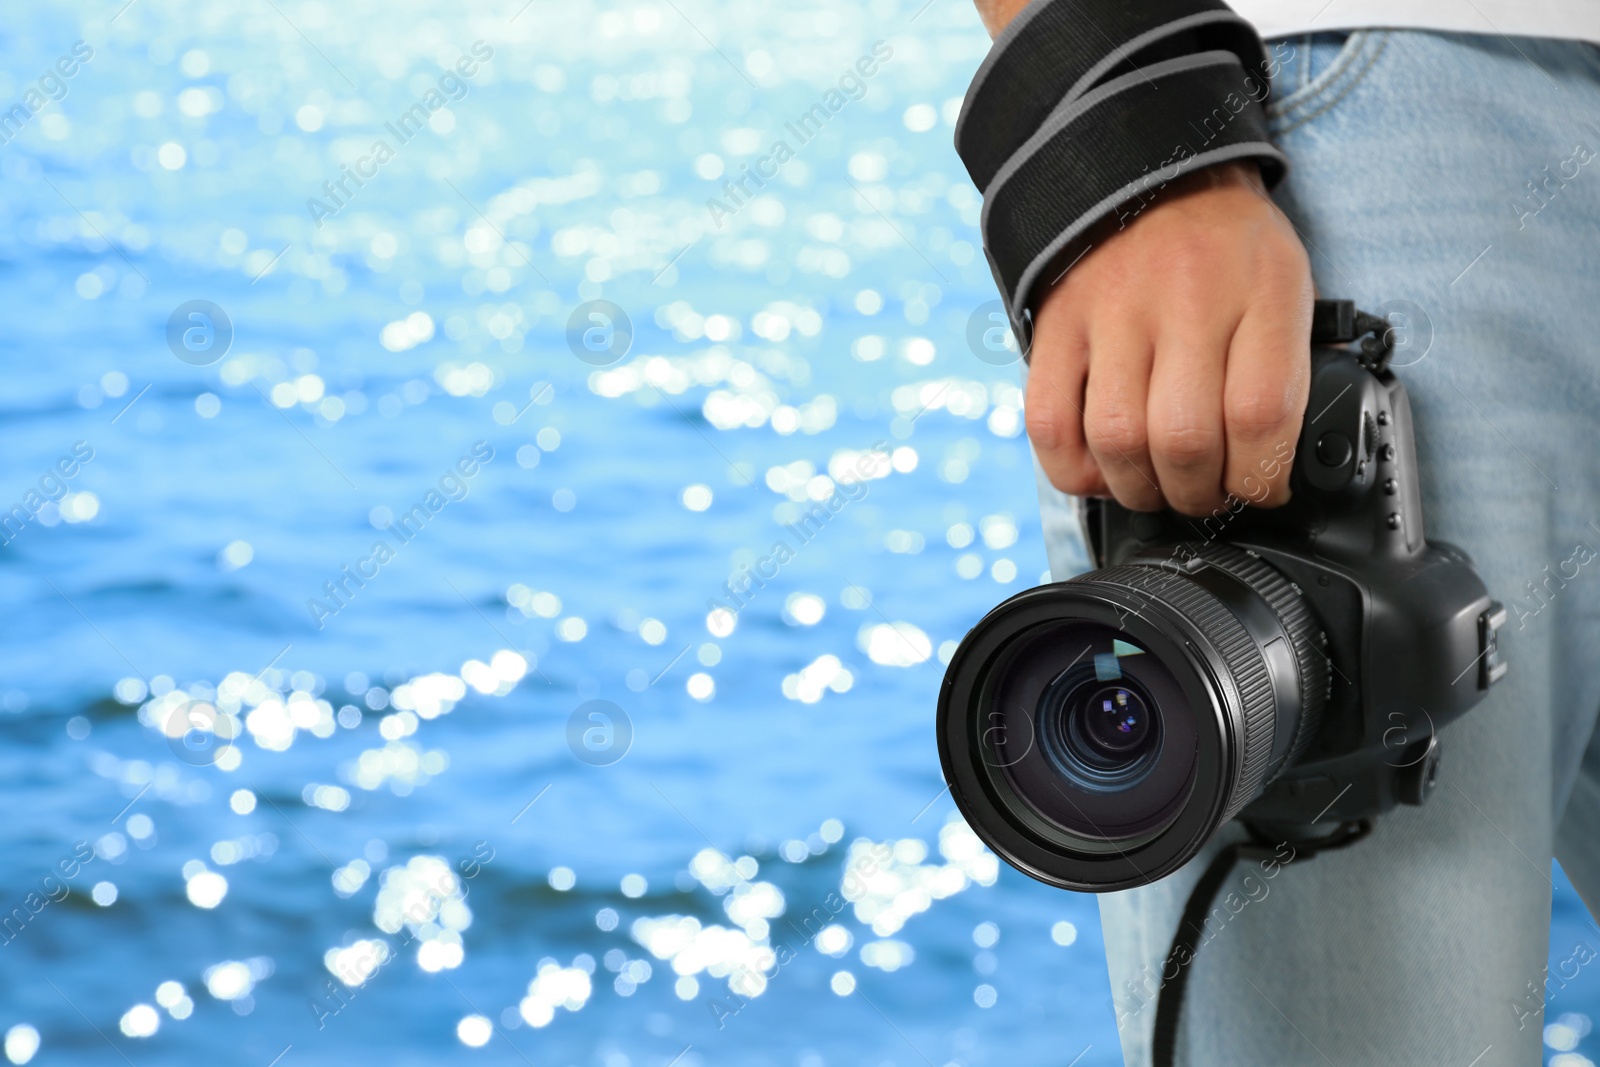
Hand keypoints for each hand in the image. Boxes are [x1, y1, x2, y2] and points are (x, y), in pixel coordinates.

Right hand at [1023, 161, 1313, 515]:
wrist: (1154, 176)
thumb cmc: (1229, 251)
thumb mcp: (1287, 287)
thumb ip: (1289, 367)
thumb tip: (1279, 463)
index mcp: (1260, 291)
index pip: (1261, 415)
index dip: (1262, 477)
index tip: (1262, 488)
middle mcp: (1185, 300)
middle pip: (1185, 439)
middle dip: (1199, 494)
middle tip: (1206, 492)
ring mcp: (1112, 313)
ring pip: (1118, 440)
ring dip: (1140, 489)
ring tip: (1156, 484)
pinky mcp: (1057, 326)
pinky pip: (1049, 422)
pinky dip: (1073, 470)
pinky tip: (1101, 470)